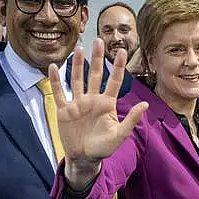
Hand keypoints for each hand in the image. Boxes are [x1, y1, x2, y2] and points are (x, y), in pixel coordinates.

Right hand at [49, 38, 148, 186]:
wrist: (85, 158)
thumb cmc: (104, 148)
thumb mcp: (120, 135)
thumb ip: (131, 119)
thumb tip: (145, 105)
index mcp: (107, 104)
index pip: (114, 81)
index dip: (118, 67)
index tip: (122, 51)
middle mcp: (92, 99)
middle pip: (95, 74)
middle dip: (97, 58)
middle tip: (99, 40)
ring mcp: (78, 103)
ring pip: (77, 79)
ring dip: (78, 65)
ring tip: (79, 48)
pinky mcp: (64, 110)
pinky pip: (59, 93)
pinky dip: (55, 80)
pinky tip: (53, 67)